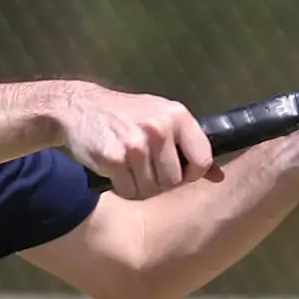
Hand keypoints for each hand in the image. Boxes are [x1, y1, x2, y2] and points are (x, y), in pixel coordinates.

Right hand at [51, 80, 214, 200]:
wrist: (80, 107)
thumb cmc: (126, 115)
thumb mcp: (161, 119)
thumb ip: (189, 145)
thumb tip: (219, 177)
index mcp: (177, 116)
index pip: (203, 160)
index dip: (192, 174)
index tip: (179, 171)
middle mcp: (159, 128)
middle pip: (174, 181)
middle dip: (161, 182)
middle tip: (146, 168)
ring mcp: (136, 144)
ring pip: (152, 189)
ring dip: (141, 186)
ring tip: (130, 167)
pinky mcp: (114, 159)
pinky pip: (130, 191)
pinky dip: (124, 188)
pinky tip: (117, 171)